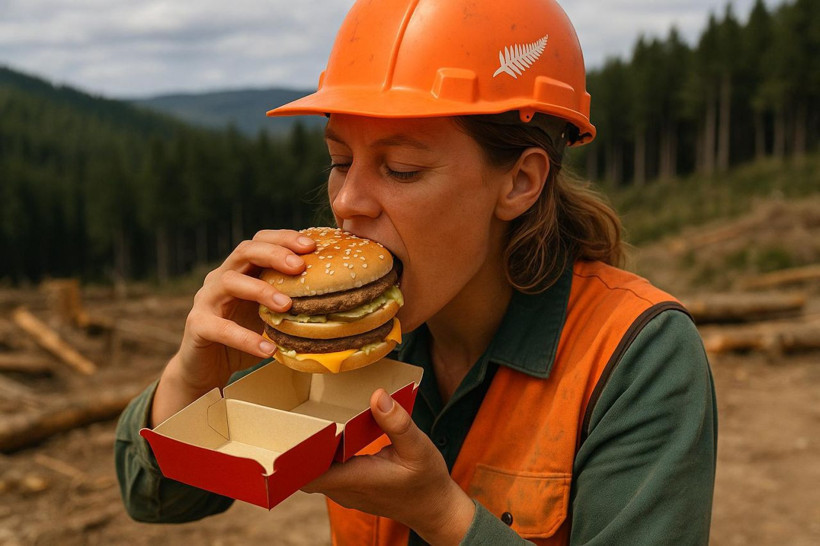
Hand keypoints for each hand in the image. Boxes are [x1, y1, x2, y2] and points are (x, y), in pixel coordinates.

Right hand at [151, 230, 315, 425]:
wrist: (206, 368)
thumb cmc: (246, 336)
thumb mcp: (270, 314)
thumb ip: (292, 301)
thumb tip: (340, 298)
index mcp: (241, 270)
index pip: (260, 241)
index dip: (284, 238)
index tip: (312, 245)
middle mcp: (221, 278)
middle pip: (244, 251)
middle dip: (274, 254)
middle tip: (300, 266)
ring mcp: (205, 300)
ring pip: (229, 281)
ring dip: (261, 290)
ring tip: (287, 306)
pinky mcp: (198, 326)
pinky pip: (220, 327)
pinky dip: (246, 337)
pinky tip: (269, 348)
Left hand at [304, 389, 475, 544]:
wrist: (435, 510)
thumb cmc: (427, 481)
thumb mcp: (419, 448)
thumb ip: (397, 424)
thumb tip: (377, 396)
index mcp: (356, 479)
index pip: (309, 473)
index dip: (295, 455)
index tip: (293, 430)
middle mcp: (344, 489)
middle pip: (303, 471)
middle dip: (297, 447)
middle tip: (298, 415)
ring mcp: (345, 491)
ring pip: (313, 471)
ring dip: (309, 450)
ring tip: (309, 419)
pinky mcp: (350, 488)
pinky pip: (326, 472)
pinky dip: (323, 455)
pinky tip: (329, 434)